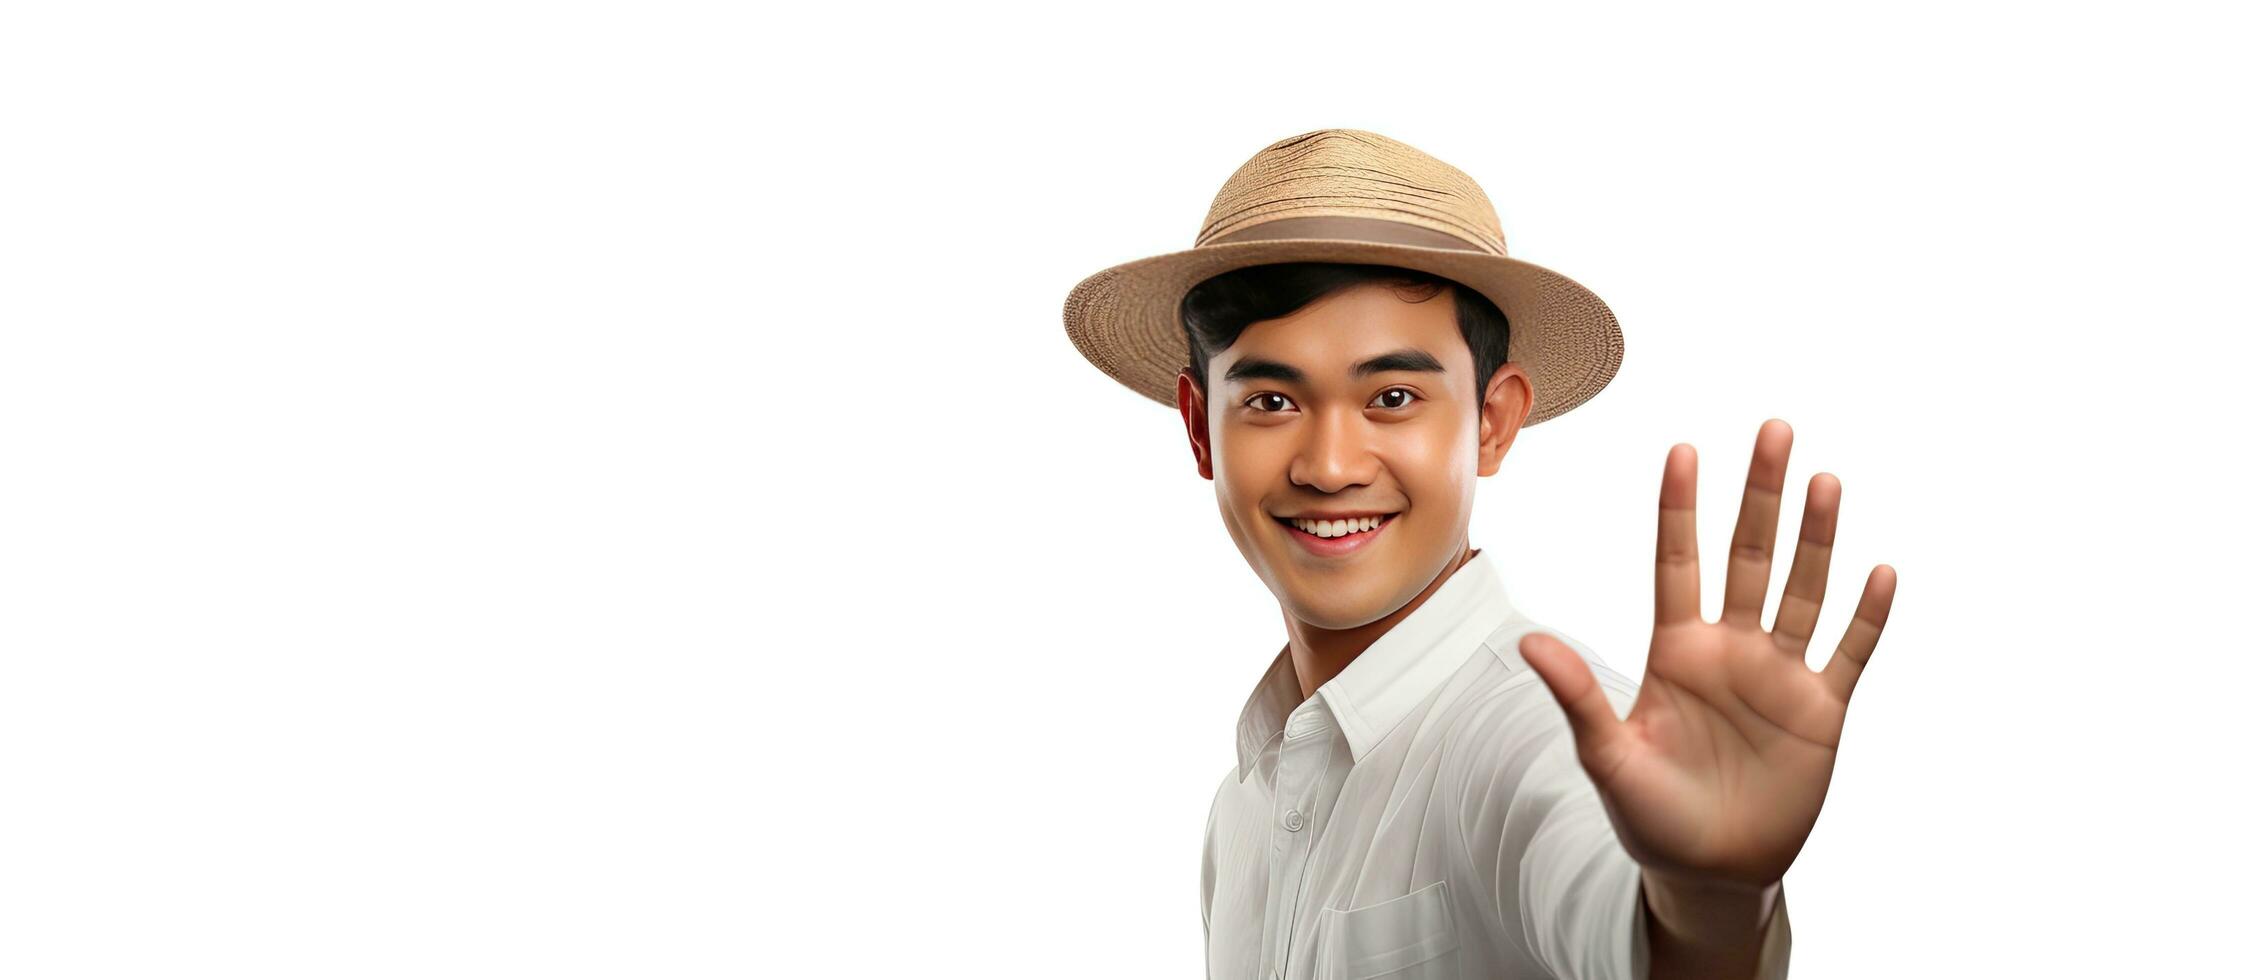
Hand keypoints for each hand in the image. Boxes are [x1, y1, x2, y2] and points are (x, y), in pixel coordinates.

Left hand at [1518, 419, 1895, 886]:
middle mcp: (1730, 649)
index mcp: (1675, 651)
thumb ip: (1578, 696)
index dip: (1680, 508)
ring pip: (1803, 591)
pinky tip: (1879, 571)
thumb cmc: (1649, 816)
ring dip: (1816, 538)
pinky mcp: (1821, 713)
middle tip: (1774, 429)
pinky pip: (1847, 654)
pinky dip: (1864, 616)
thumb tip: (1527, 643)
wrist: (1708, 873)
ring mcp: (1779, 677)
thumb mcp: (1608, 757)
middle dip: (1760, 495)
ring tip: (1825, 480)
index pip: (1677, 562)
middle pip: (1748, 557)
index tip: (1683, 448)